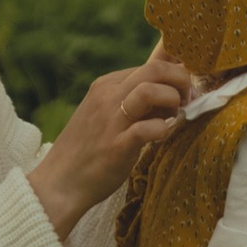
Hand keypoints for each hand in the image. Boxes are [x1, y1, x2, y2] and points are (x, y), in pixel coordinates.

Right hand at [28, 58, 198, 238]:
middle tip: (187, 101)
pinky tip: (162, 137)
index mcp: (106, 84)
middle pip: (154, 69)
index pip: (151, 63)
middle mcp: (107, 96)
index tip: (184, 92)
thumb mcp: (109, 112)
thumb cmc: (90, 148)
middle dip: (180, 81)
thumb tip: (170, 78)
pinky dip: (163, 130)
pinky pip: (146, 129)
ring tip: (174, 117)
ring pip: (150, 90)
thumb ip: (135, 95)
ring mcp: (110, 120)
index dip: (175, 75)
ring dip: (172, 101)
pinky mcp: (116, 147)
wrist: (59, 183)